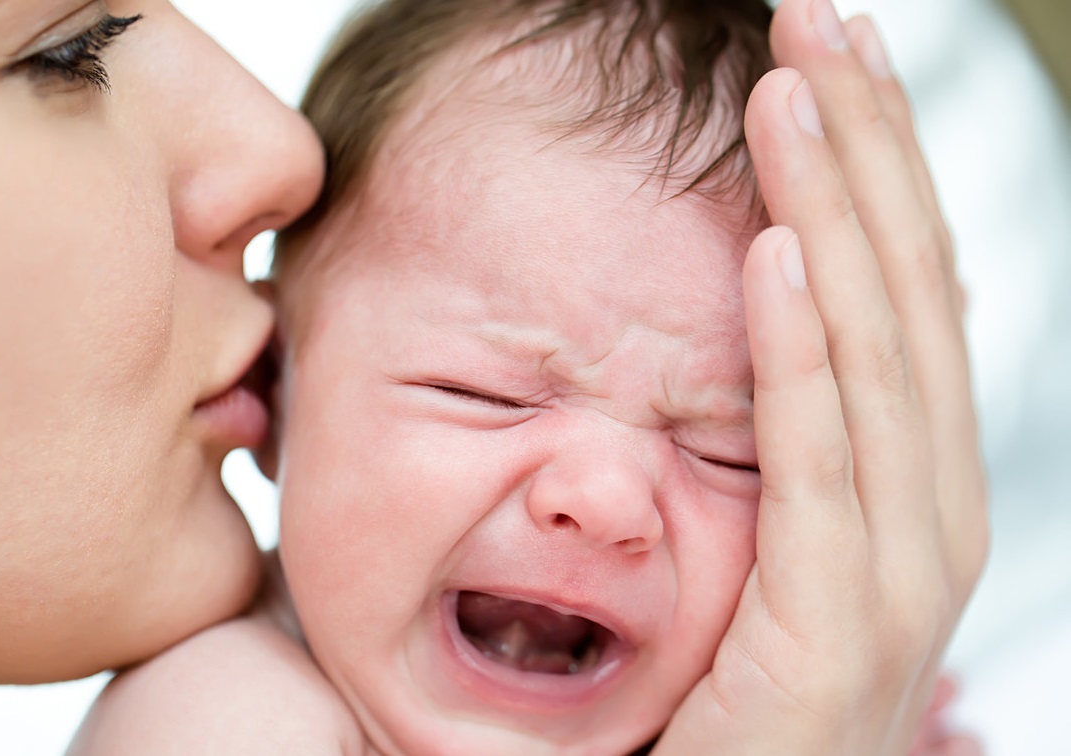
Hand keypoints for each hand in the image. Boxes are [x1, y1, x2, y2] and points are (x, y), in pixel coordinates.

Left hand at [654, 0, 987, 752]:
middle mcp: (925, 512)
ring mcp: (895, 576)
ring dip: (838, 212)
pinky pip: (822, 469)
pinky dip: (806, 357)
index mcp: (904, 479)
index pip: (895, 291)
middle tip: (823, 18)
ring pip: (877, 357)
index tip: (823, 58)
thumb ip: (778, 436)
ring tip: (797, 87)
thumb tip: (764, 307)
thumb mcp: (756, 534)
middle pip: (905, 294)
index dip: (871, 167)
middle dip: (869, 150)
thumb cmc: (717, 689)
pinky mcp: (834, 635)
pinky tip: (775, 252)